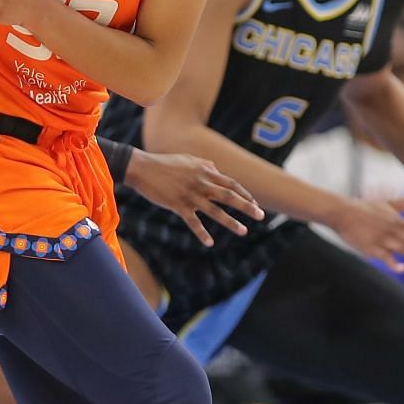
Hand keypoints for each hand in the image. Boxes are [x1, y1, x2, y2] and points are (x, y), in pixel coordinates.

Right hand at [125, 150, 263, 245]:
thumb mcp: (188, 160)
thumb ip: (204, 164)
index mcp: (205, 172)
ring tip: (244, 231)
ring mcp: (190, 195)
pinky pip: (193, 222)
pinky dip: (202, 233)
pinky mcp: (177, 205)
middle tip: (261, 216)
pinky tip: (210, 243)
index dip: (245, 194)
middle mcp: (201, 183)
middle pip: (229, 196)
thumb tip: (216, 169)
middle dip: (247, 207)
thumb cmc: (165, 163)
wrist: (143, 168)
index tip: (255, 204)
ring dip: (231, 222)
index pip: (231, 184)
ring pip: (215, 211)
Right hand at [329, 189, 403, 273]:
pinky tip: (402, 269)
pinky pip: (385, 258)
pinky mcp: (372, 249)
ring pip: (403, 249)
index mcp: (401, 221)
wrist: (342, 212)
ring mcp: (384, 241)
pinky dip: (393, 263)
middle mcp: (395, 231)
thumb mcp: (393, 203)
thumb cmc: (368, 208)